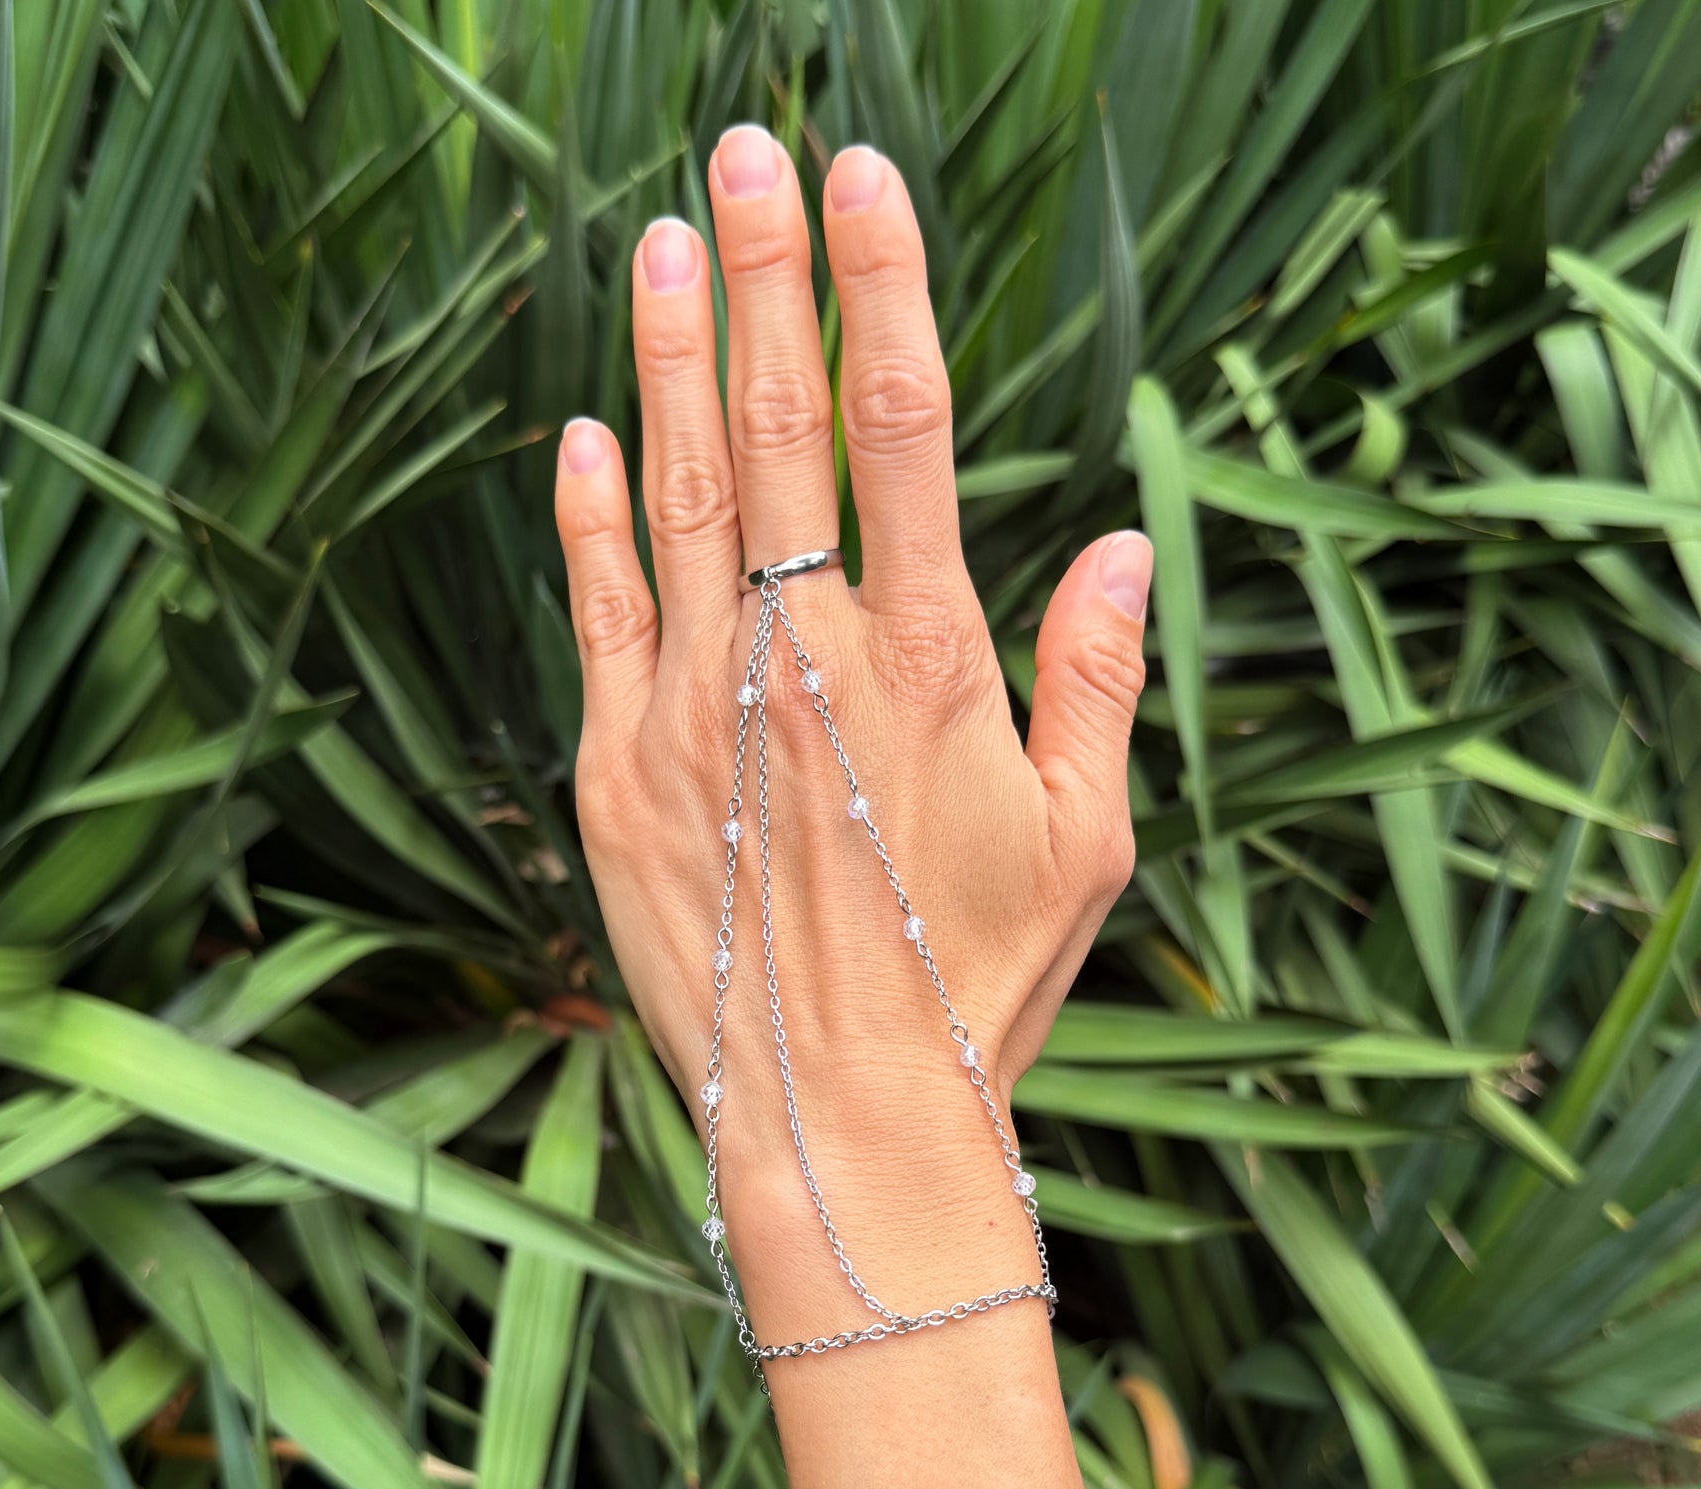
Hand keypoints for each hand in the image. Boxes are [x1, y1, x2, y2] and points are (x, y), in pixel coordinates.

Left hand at [554, 127, 1152, 1346]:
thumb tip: (1113, 543)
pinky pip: (597, 616)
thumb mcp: (1088, 843)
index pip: (901, 431)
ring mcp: (692, 714)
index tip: (859, 181)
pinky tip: (587, 433)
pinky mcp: (616, 778)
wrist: (845, 1126)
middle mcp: (801, 664)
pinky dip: (590, 519)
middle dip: (762, 277)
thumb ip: (1100, 682)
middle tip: (741, 151)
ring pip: (677, 499)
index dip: (880, 290)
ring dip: (672, 362)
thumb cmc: (982, 987)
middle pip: (779, 429)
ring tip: (660, 245)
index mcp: (929, 665)